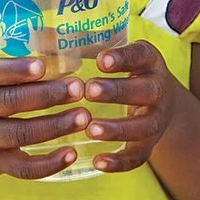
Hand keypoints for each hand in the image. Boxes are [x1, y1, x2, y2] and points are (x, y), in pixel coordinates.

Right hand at [0, 56, 89, 180]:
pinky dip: (48, 164)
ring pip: (21, 133)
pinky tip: (71, 153)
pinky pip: (23, 168)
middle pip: (11, 102)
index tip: (42, 66)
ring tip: (83, 116)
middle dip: (48, 95)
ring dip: (55, 125)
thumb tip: (69, 61)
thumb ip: (14, 69)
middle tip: (78, 88)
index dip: (15, 70)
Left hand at [83, 40, 181, 171]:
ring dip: (119, 128)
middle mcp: (158, 89)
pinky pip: (140, 156)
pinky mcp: (150, 143)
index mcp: (149, 61)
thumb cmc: (124, 72)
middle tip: (89, 91)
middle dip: (118, 91)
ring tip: (91, 129)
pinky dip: (121, 161)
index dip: (124, 58)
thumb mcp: (111, 54)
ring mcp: (156, 118)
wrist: (161, 102)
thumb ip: (80, 46)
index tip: (101, 60)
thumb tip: (38, 36)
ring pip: (145, 126)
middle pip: (147, 90)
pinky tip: (98, 163)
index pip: (141, 55)